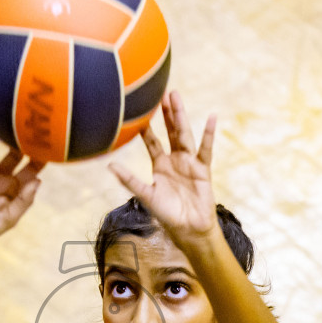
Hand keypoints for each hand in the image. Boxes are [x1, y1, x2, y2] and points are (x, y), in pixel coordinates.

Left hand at [110, 91, 218, 243]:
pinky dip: (209, 134)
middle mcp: (175, 160)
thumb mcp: (146, 195)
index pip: (152, 141)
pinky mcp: (203, 169)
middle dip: (166, 113)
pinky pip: (206, 149)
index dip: (146, 128)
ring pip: (184, 135)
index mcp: (160, 165)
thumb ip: (129, 180)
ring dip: (181, 116)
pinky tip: (212, 118)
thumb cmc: (167, 215)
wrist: (189, 229)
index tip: (140, 111)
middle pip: (170, 132)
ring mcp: (190, 163)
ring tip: (176, 96)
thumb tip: (109, 165)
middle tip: (163, 92)